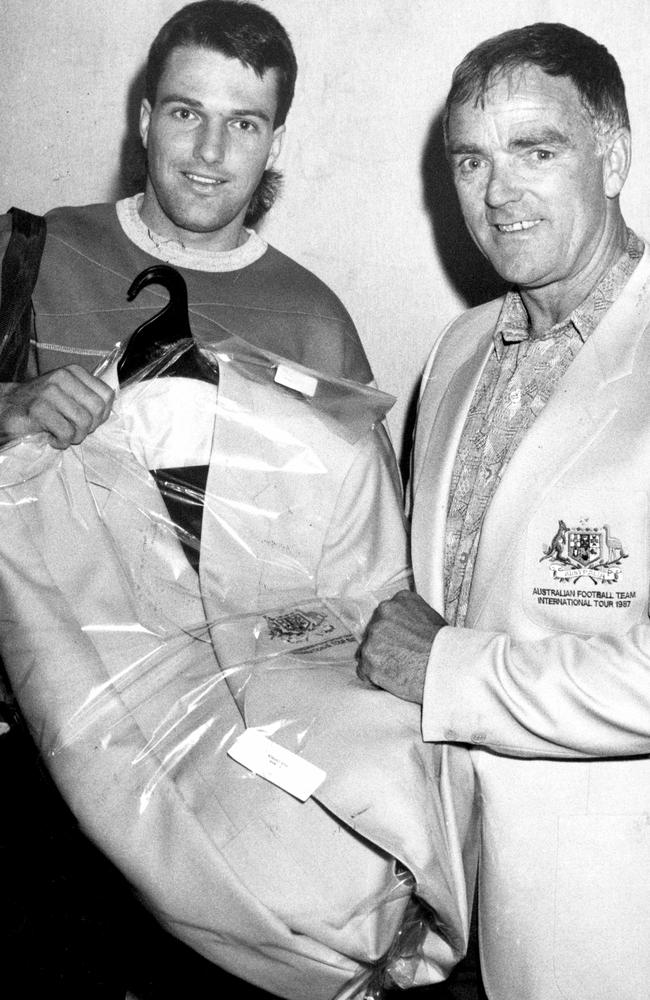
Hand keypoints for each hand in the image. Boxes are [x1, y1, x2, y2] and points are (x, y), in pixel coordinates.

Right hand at [0, 366, 113, 449]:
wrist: (7, 407)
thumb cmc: (42, 404)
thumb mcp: (68, 393)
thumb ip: (89, 397)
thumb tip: (109, 411)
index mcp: (75, 372)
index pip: (107, 395)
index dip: (102, 414)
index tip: (89, 421)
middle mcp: (63, 377)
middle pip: (97, 410)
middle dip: (90, 427)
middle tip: (76, 430)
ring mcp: (50, 392)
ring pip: (83, 422)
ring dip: (76, 436)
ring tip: (64, 435)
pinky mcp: (39, 409)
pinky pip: (66, 433)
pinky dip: (62, 442)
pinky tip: (53, 438)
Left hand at [357, 589, 446, 703]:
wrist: (447, 668)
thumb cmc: (445, 649)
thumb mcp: (434, 619)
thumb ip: (412, 618)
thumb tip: (406, 626)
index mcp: (400, 600)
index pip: (386, 613)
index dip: (393, 630)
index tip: (400, 639)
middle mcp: (384, 613)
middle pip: (374, 630)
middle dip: (384, 644)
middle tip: (401, 656)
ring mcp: (374, 637)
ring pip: (368, 650)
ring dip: (379, 660)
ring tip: (400, 669)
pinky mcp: (368, 660)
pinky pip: (364, 670)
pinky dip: (375, 677)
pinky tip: (393, 679)